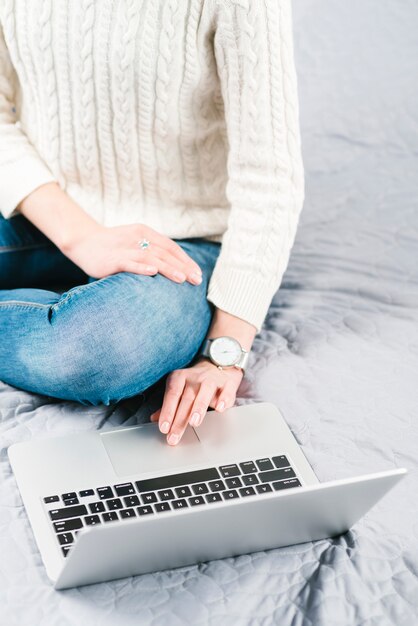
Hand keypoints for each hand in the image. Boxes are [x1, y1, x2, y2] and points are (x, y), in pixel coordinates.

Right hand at [64, 222, 202, 284]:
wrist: (83, 242)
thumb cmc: (113, 247)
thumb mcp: (136, 244)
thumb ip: (152, 251)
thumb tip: (174, 266)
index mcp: (146, 233)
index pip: (171, 247)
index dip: (186, 260)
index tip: (198, 273)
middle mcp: (138, 238)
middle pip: (165, 253)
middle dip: (183, 267)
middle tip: (197, 280)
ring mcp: (125, 248)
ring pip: (151, 258)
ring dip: (168, 268)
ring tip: (182, 279)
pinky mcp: (113, 258)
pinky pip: (130, 263)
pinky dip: (142, 267)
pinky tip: (153, 273)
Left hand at [149, 357, 243, 444]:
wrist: (220, 363)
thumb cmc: (197, 381)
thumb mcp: (180, 388)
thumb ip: (169, 404)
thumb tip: (155, 419)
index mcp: (180, 377)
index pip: (172, 395)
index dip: (167, 411)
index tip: (164, 428)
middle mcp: (195, 377)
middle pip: (186, 399)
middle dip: (180, 420)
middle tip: (174, 436)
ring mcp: (212, 379)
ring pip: (205, 393)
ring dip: (199, 408)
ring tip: (194, 423)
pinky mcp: (228, 383)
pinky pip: (226, 391)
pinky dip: (224, 399)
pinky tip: (220, 409)